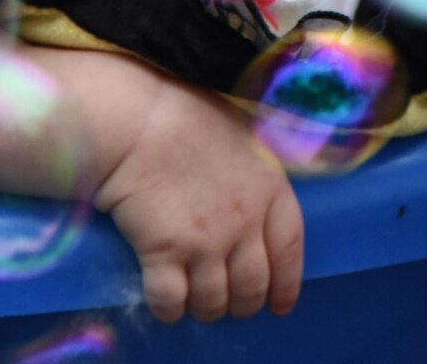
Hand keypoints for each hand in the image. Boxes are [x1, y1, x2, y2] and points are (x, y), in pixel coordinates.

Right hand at [95, 70, 305, 323]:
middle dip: (242, 304)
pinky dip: (169, 309)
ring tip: (194, 300)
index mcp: (270, 189)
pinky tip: (165, 301)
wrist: (137, 119)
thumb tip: (263, 206)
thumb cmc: (186, 116)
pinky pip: (171, 302)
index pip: (289, 253)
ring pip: (213, 302)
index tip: (279, 304)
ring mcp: (205, 241)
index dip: (286, 286)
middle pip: (252, 288)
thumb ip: (260, 176)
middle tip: (229, 302)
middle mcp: (244, 222)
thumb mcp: (244, 137)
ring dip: (206, 308)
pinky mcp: (163, 252)